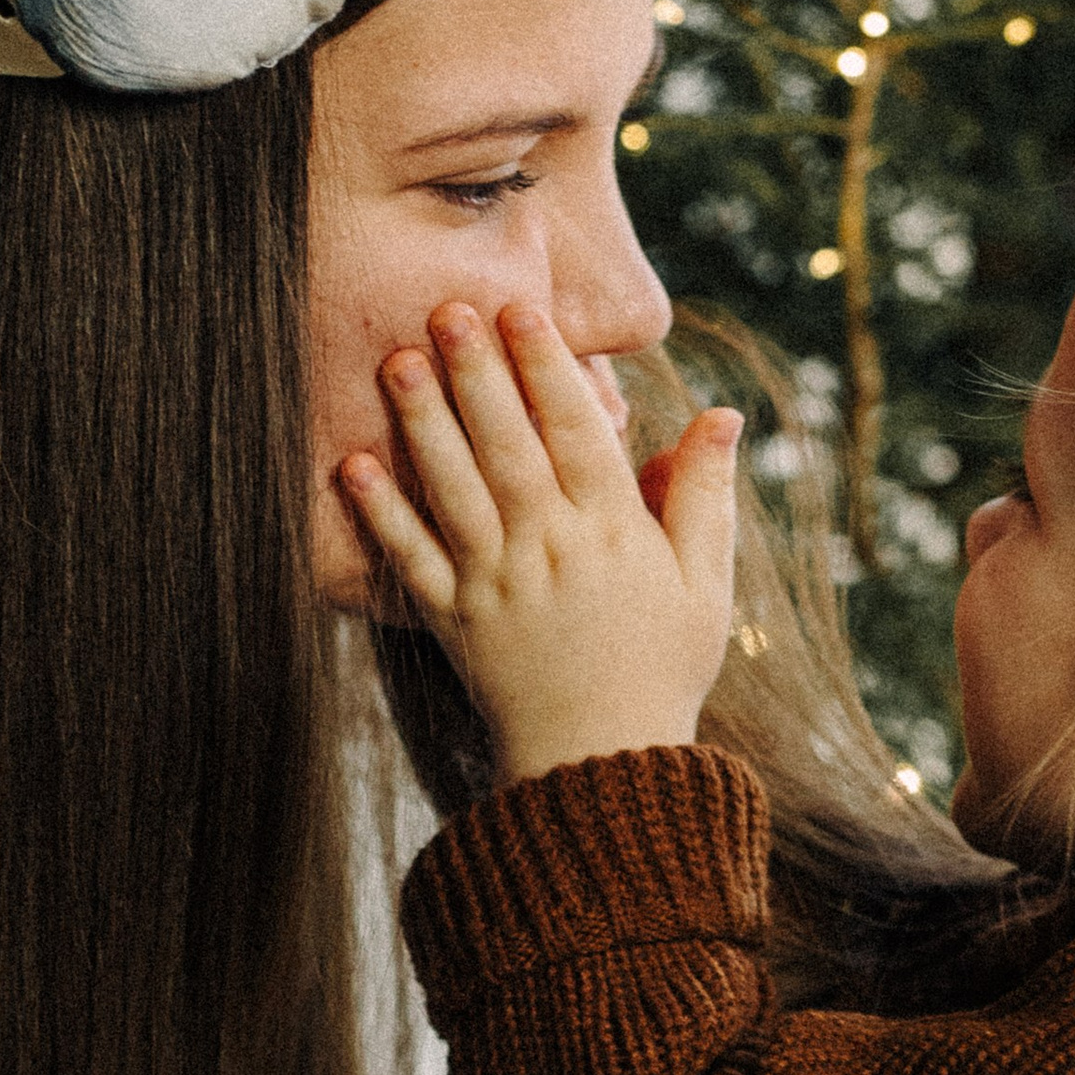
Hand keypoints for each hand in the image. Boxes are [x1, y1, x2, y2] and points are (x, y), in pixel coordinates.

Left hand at [341, 300, 742, 780]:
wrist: (602, 768)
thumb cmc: (662, 668)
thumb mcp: (706, 584)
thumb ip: (705, 496)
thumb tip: (721, 415)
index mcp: (613, 533)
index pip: (577, 432)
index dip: (547, 367)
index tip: (521, 309)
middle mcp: (548, 549)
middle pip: (507, 445)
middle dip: (476, 373)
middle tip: (445, 307)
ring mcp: (494, 584)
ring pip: (454, 489)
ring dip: (423, 423)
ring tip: (397, 361)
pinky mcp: (452, 621)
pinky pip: (411, 560)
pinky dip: (381, 514)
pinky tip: (353, 465)